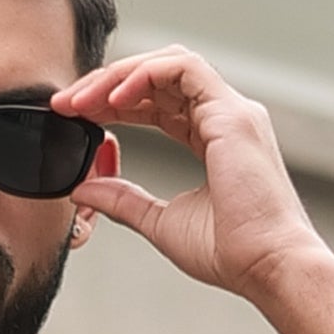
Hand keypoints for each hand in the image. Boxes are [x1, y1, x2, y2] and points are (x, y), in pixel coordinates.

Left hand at [52, 47, 322, 302]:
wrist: (267, 268)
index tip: (74, 117)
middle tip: (66, 104)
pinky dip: (145, 75)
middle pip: (158, 78)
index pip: (157, 103)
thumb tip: (83, 190)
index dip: (113, 104)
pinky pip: (184, 68)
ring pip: (168, 65)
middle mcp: (225, 118)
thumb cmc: (230, 253)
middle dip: (107, 85)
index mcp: (213, 139)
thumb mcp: (160, 222)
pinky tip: (114, 98)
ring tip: (82, 99)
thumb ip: (123, 200)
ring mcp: (232, 111)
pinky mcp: (233, 114)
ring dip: (119, 76)